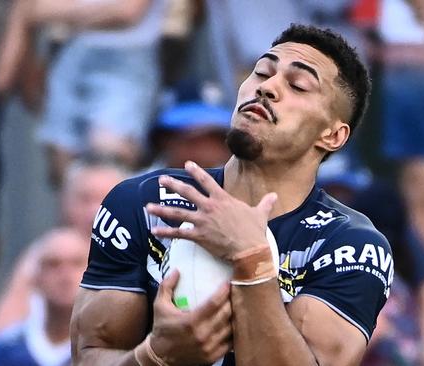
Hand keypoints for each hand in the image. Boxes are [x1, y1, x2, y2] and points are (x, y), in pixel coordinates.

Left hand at [146, 161, 277, 260]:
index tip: (187, 164)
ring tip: (148, 206)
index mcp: (223, 199)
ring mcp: (203, 221)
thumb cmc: (255, 232)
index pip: (206, 181)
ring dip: (161, 209)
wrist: (250, 249)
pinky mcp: (199, 236)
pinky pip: (178, 234)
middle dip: (173, 185)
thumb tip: (275, 196)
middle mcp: (210, 207)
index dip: (196, 171)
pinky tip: (154, 231)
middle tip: (161, 180)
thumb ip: (265, 203)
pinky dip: (165, 233)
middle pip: (187, 192)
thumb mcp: (261, 214)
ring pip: (178, 212)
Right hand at [150, 270, 232, 364]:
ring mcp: (209, 347)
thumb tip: (177, 270)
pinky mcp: (212, 356)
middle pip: (226, 314)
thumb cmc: (161, 329)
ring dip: (235, 316)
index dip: (224, 291)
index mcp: (190, 321)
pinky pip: (230, 342)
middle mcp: (202, 335)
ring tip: (238, 305)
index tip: (228, 283)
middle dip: (232, 301)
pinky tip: (234, 323)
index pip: (214, 303)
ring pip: (231, 328)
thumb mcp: (159, 306)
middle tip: (235, 292)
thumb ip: (167, 286)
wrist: (160, 358)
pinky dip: (233, 332)